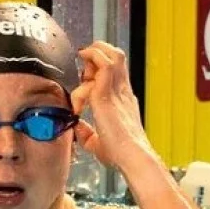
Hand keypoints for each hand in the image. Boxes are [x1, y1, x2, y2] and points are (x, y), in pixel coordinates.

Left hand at [70, 41, 153, 168]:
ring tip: (83, 59)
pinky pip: (99, 67)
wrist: (131, 155)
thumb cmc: (121, 154)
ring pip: (112, 55)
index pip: (115, 73)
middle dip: (99, 53)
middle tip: (84, 64)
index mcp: (122, 101)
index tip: (85, 77)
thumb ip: (87, 133)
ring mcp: (116, 91)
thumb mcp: (98, 142)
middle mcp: (122, 91)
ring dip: (95, 53)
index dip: (99, 68)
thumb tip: (77, 128)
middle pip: (116, 57)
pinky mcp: (106, 94)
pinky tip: (79, 84)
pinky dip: (87, 68)